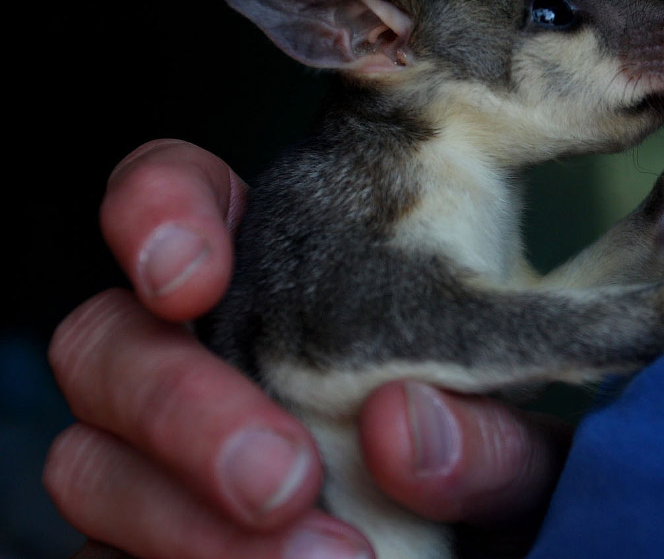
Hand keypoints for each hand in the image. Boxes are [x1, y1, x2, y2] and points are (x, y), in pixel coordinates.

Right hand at [44, 139, 570, 558]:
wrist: (464, 556)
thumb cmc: (488, 477)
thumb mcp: (514, 450)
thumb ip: (490, 438)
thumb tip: (406, 429)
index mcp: (280, 282)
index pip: (180, 200)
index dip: (157, 209)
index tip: (195, 278)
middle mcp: (200, 356)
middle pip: (105, 339)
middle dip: (176, 403)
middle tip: (283, 477)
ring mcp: (156, 458)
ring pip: (88, 463)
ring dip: (181, 518)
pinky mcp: (140, 541)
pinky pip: (105, 554)